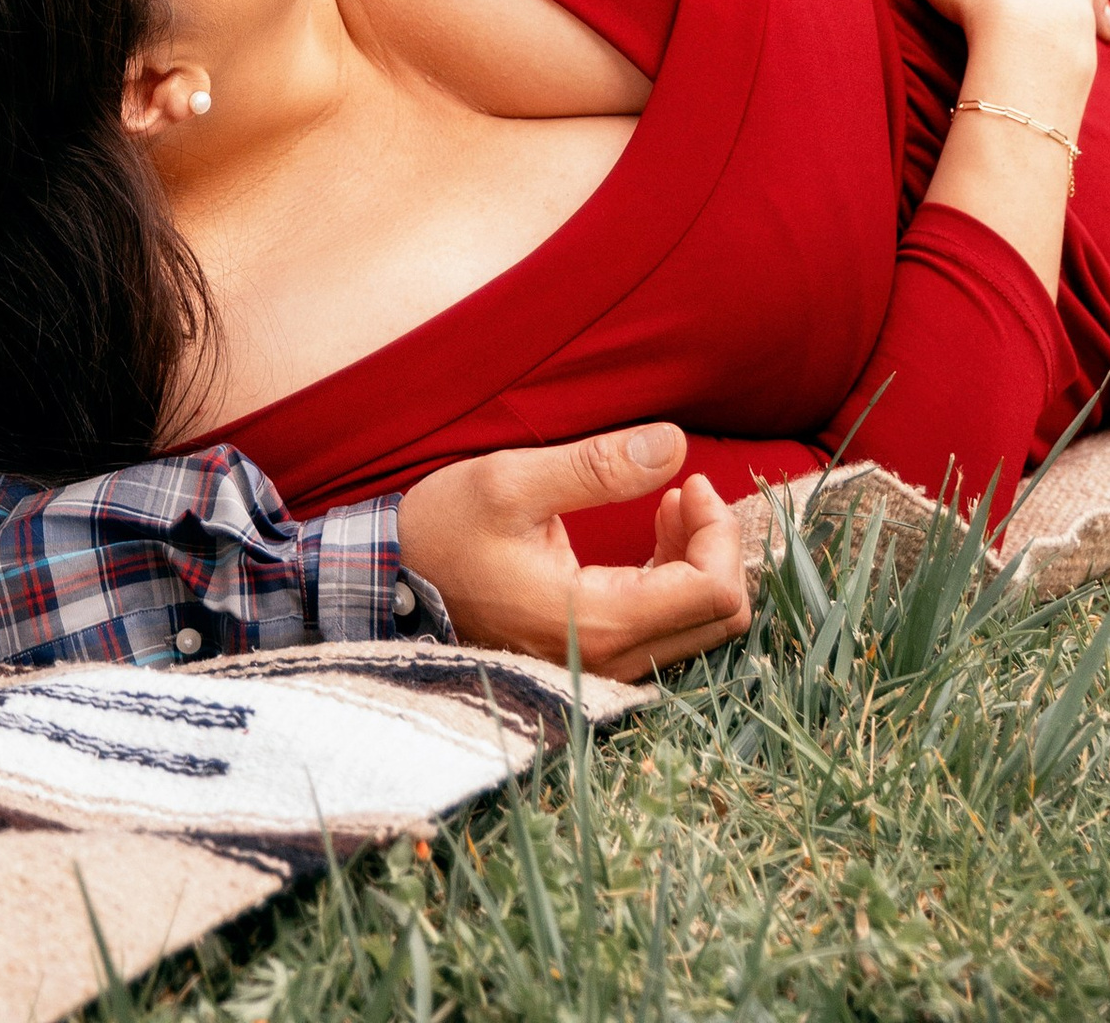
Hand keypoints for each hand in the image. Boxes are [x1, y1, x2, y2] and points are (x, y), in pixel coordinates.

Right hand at [395, 424, 750, 681]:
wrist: (391, 584)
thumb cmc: (443, 531)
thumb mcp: (512, 481)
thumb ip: (598, 466)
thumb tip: (674, 444)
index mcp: (595, 621)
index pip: (712, 593)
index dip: (718, 532)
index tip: (690, 482)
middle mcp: (608, 659)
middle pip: (718, 618)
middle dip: (718, 546)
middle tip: (687, 488)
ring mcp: (601, 664)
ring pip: (698, 627)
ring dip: (699, 561)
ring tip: (671, 502)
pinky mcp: (591, 655)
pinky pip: (667, 629)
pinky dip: (677, 579)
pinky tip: (656, 532)